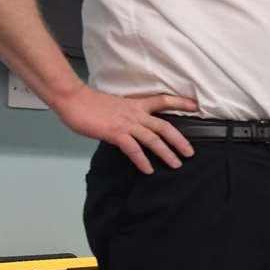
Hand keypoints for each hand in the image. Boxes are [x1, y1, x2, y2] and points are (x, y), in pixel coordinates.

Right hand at [52, 86, 197, 173]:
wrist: (73, 99)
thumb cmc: (89, 103)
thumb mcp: (114, 106)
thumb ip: (125, 116)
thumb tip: (130, 127)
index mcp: (136, 105)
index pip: (163, 101)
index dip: (180, 103)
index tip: (196, 106)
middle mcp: (135, 114)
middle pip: (165, 126)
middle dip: (180, 140)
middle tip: (190, 153)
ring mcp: (127, 124)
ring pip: (153, 139)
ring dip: (166, 153)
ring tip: (176, 164)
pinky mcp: (116, 133)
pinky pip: (133, 149)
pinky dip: (142, 160)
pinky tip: (148, 170)